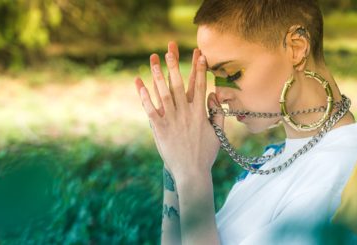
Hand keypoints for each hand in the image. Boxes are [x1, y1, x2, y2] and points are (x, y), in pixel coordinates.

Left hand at [134, 41, 224, 178]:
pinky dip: (144, 95)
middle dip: (174, 65)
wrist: (191, 173)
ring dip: (157, 74)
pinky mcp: (159, 128)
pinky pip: (150, 109)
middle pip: (178, 84)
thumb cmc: (206, 153)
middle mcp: (185, 114)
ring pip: (163, 93)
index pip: (199, 86)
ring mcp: (171, 120)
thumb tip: (212, 95)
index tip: (199, 54)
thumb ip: (217, 113)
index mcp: (200, 113)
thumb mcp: (218, 132)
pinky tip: (139, 83)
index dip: (199, 69)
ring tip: (153, 59)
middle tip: (169, 49)